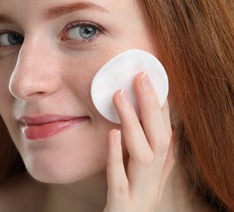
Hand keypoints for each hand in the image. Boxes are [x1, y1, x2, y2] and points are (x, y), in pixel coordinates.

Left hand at [103, 72, 174, 211]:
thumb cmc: (133, 203)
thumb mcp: (146, 178)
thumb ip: (154, 156)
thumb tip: (165, 129)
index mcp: (159, 171)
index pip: (165, 132)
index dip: (161, 106)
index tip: (153, 79)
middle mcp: (154, 179)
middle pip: (159, 138)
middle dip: (152, 106)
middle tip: (141, 77)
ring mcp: (139, 192)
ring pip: (143, 154)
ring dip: (134, 123)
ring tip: (120, 96)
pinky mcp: (121, 205)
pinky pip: (119, 180)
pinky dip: (116, 156)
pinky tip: (111, 133)